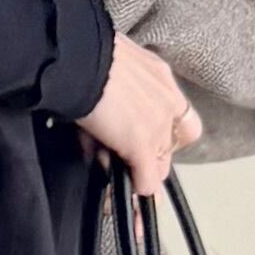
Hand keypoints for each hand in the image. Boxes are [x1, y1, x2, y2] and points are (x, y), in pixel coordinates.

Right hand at [77, 33, 201, 199]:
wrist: (77, 58)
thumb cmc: (81, 54)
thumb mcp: (107, 67)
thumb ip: (113, 91)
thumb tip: (98, 123)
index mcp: (158, 75)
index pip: (176, 114)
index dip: (163, 133)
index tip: (148, 143)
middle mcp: (167, 101)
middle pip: (171, 145)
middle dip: (153, 161)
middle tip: (134, 171)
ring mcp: (157, 126)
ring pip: (160, 167)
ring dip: (142, 178)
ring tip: (128, 189)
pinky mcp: (142, 145)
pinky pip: (147, 182)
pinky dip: (135, 192)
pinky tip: (122, 199)